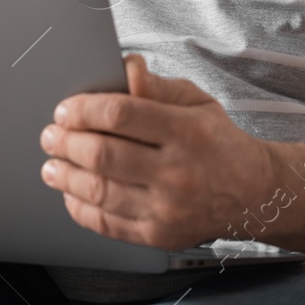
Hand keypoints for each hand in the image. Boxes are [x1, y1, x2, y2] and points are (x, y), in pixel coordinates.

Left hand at [39, 54, 281, 248]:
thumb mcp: (197, 101)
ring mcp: (167, 209)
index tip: (66, 109)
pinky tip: (71, 192)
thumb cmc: (219, 143)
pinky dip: (80, 207)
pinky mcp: (158, 236)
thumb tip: (125, 69)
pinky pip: (106, 224)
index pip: (121, 115)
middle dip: (66, 142)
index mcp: (187, 131)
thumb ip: (157, 86)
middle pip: (103, 154)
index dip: (84, 110)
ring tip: (52, 164)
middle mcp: (177, 172)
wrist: (253, 194)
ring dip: (65, 176)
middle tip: (52, 135)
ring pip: (99, 191)